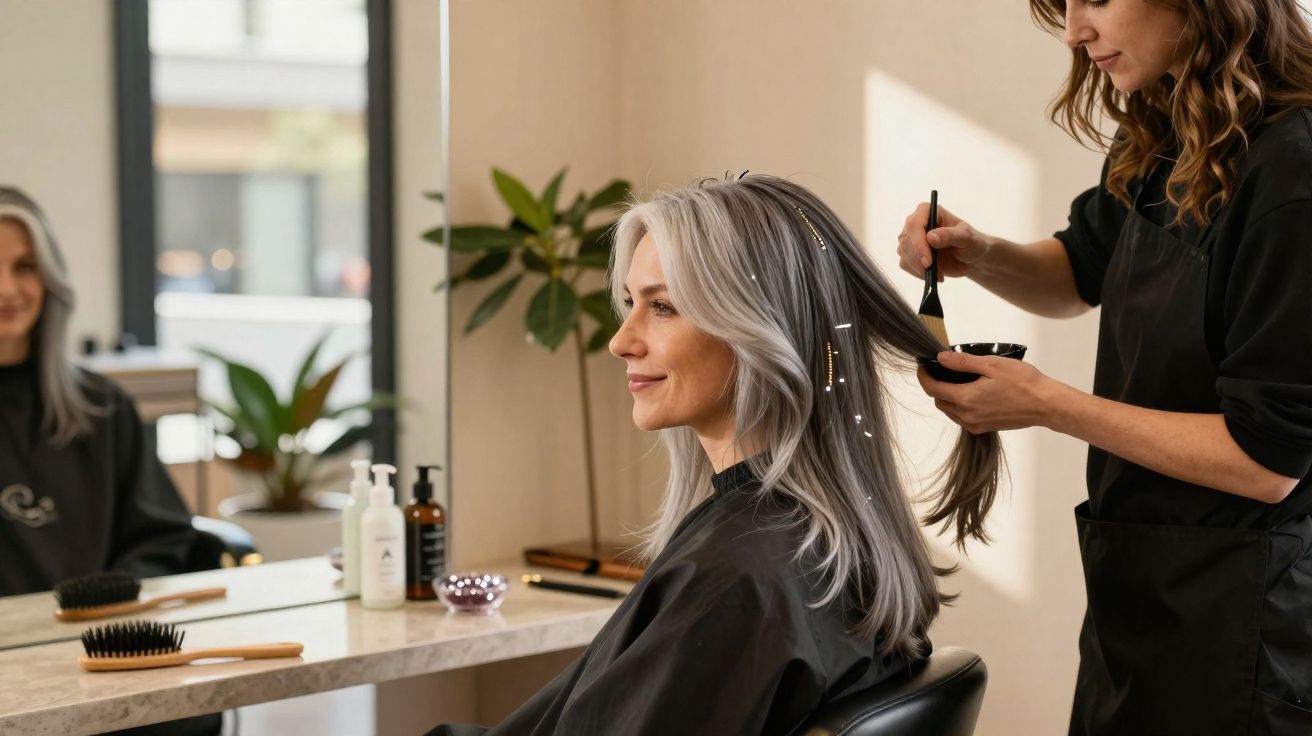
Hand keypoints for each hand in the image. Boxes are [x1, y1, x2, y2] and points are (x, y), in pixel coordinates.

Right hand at [896, 202, 992, 280]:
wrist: (971, 258)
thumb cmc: (971, 243)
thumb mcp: (966, 238)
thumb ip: (950, 235)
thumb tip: (931, 237)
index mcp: (927, 211)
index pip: (914, 225)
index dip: (918, 243)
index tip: (928, 261)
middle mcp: (916, 223)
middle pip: (906, 241)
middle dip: (918, 259)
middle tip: (932, 270)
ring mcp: (911, 239)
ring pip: (904, 253)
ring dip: (918, 267)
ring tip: (938, 273)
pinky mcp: (910, 253)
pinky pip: (905, 264)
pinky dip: (918, 273)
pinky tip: (933, 275)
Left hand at [917, 352, 1063, 433]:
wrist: (1045, 405)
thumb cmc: (1022, 382)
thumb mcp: (991, 365)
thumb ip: (963, 362)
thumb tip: (941, 358)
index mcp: (966, 398)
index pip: (933, 389)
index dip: (924, 376)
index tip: (923, 365)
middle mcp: (967, 415)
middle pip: (939, 400)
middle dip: (936, 385)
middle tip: (942, 370)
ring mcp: (975, 424)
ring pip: (950, 410)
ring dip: (947, 396)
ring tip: (957, 379)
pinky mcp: (984, 428)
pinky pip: (962, 417)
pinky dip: (959, 405)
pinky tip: (970, 392)